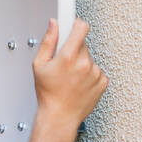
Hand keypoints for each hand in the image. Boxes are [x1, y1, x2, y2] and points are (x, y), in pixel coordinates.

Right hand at [31, 17, 106, 133]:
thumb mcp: (39, 65)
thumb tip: (54, 25)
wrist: (60, 117)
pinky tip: (79, 83)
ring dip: (81, 64)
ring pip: (89, 58)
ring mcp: (95, 73)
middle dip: (73, 49)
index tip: (72, 24)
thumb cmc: (48, 95)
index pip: (80, 27)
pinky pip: (97, 71)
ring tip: (70, 77)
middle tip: (63, 63)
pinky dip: (89, 75)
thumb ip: (48, 41)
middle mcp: (84, 63)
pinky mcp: (102, 82)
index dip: (76, 24)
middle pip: (83, 44)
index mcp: (68, 57)